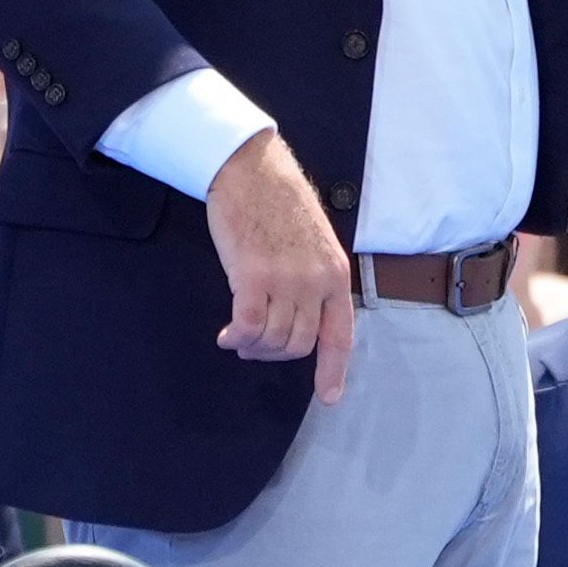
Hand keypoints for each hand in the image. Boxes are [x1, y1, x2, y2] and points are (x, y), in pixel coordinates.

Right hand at [207, 128, 360, 392]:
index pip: (340, 334)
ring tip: (239, 337)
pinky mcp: (252, 277)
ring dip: (253, 346)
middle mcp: (316, 282)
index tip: (330, 397)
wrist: (252, 170)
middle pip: (299, 344)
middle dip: (275, 354)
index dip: (334, 369)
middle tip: (255, 346)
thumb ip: (314, 279)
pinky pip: (248, 327)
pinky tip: (226, 335)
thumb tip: (301, 315)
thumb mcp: (315, 242)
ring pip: (273, 340)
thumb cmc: (279, 202)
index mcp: (336, 275)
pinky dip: (237, 338)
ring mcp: (286, 280)